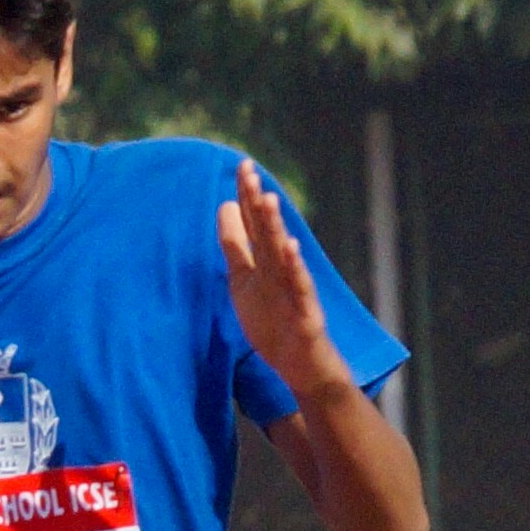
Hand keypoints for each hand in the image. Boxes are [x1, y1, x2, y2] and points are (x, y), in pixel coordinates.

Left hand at [218, 162, 352, 397]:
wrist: (298, 364)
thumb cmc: (272, 321)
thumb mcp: (243, 280)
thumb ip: (235, 245)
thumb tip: (224, 205)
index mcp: (263, 261)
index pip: (254, 223)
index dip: (246, 196)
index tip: (241, 165)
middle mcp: (279, 269)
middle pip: (267, 231)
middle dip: (257, 202)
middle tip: (249, 171)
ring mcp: (293, 289)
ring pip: (282, 254)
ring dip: (276, 227)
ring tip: (268, 200)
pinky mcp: (305, 312)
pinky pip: (299, 287)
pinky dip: (295, 268)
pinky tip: (290, 248)